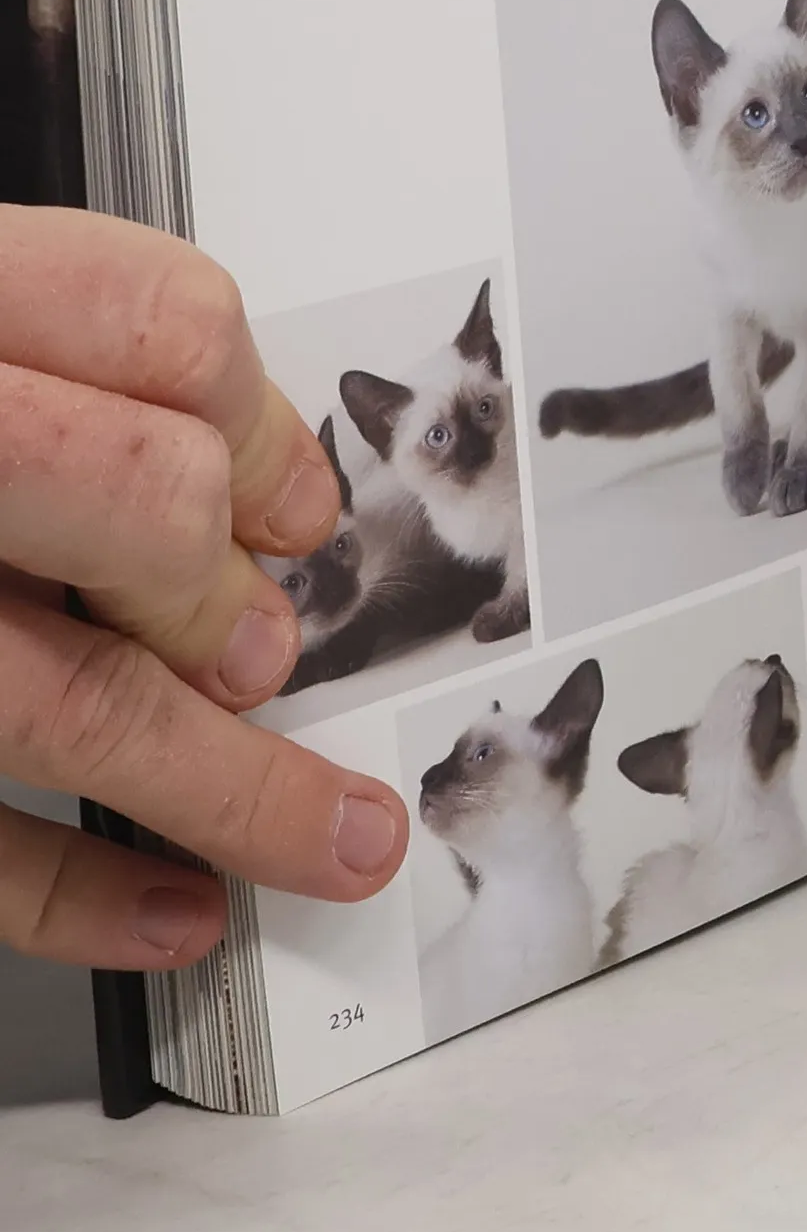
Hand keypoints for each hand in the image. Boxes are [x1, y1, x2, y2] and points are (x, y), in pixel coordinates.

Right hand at [0, 207, 408, 967]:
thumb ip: (54, 382)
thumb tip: (253, 510)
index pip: (163, 325)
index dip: (260, 429)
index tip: (290, 511)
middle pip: (147, 501)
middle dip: (225, 599)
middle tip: (252, 649)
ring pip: (78, 703)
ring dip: (236, 791)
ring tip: (327, 837)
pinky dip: (73, 893)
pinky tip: (165, 907)